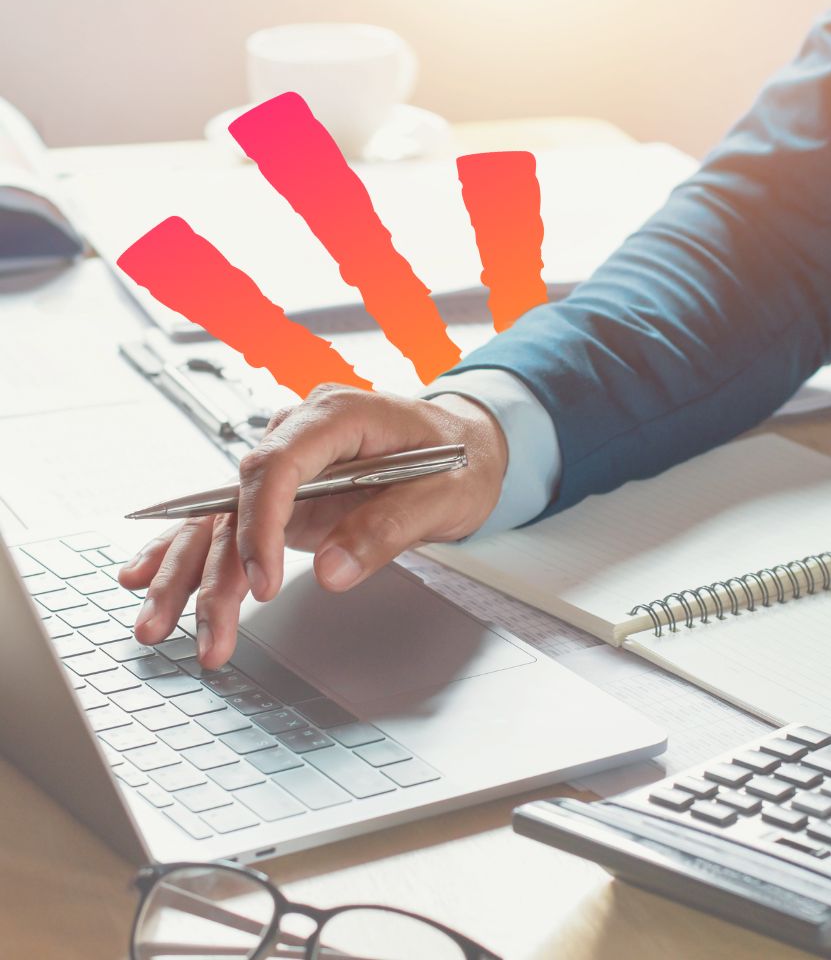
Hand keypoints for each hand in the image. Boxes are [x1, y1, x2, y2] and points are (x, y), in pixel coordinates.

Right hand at [118, 387, 507, 669]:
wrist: (466, 445)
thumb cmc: (460, 458)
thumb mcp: (445, 494)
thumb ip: (389, 527)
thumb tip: (331, 570)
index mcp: (338, 416)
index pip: (277, 465)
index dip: (260, 525)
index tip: (262, 582)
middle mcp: (300, 434)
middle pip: (237, 499)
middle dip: (212, 568)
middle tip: (207, 630)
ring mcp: (288, 465)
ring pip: (220, 517)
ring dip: (188, 573)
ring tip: (157, 626)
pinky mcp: (285, 496)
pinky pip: (227, 522)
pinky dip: (189, 553)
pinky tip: (147, 579)